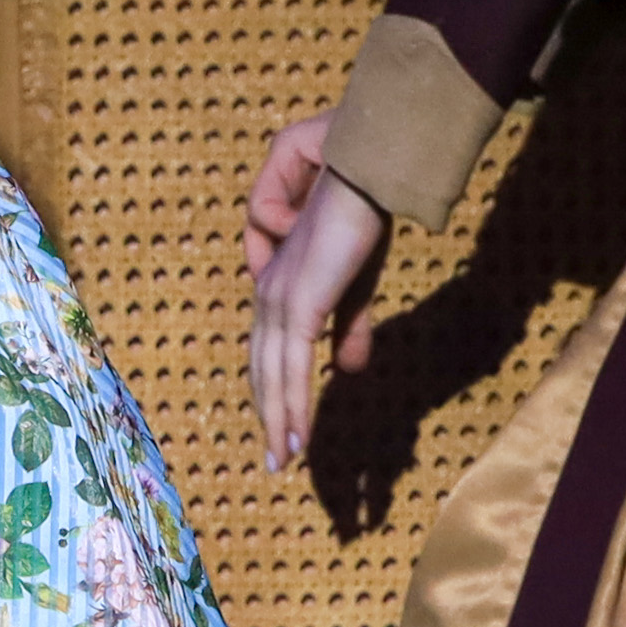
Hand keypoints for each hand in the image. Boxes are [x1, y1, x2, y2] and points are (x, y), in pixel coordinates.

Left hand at [247, 128, 388, 470]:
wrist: (362, 165)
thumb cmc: (358, 210)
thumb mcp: (357, 281)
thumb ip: (348, 326)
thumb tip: (346, 372)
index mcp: (278, 283)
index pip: (269, 349)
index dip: (274, 389)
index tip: (282, 428)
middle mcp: (269, 292)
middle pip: (263, 366)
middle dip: (271, 414)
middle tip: (278, 459)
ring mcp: (280, 297)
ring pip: (273, 373)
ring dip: (280, 420)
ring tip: (284, 461)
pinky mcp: (298, 300)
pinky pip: (291, 363)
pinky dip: (292, 403)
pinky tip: (295, 435)